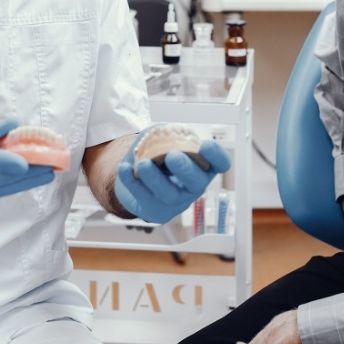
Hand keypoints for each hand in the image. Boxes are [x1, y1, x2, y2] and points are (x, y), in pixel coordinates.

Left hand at [114, 133, 229, 223]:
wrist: (138, 176)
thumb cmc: (159, 155)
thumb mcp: (165, 137)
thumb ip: (166, 132)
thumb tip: (161, 132)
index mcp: (203, 165)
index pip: (220, 163)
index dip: (217, 156)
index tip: (206, 145)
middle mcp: (194, 185)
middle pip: (196, 181)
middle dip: (185, 169)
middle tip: (172, 156)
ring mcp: (177, 200)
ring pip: (170, 194)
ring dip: (156, 179)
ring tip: (142, 164)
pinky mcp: (156, 210)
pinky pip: (145, 199)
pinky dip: (132, 183)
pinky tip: (124, 169)